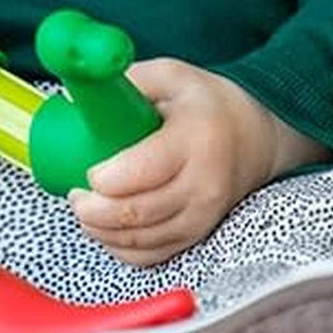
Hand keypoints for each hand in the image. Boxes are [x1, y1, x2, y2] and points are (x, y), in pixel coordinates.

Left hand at [67, 58, 329, 266]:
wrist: (257, 137)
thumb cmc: (207, 105)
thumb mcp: (172, 75)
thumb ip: (128, 81)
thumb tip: (78, 94)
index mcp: (195, 140)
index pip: (142, 172)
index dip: (105, 179)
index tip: (88, 170)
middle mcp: (203, 184)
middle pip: (135, 213)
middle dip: (92, 211)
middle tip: (76, 195)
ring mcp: (202, 216)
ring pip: (140, 241)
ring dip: (101, 231)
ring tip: (85, 210)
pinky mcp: (197, 235)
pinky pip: (151, 256)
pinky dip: (121, 248)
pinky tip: (107, 230)